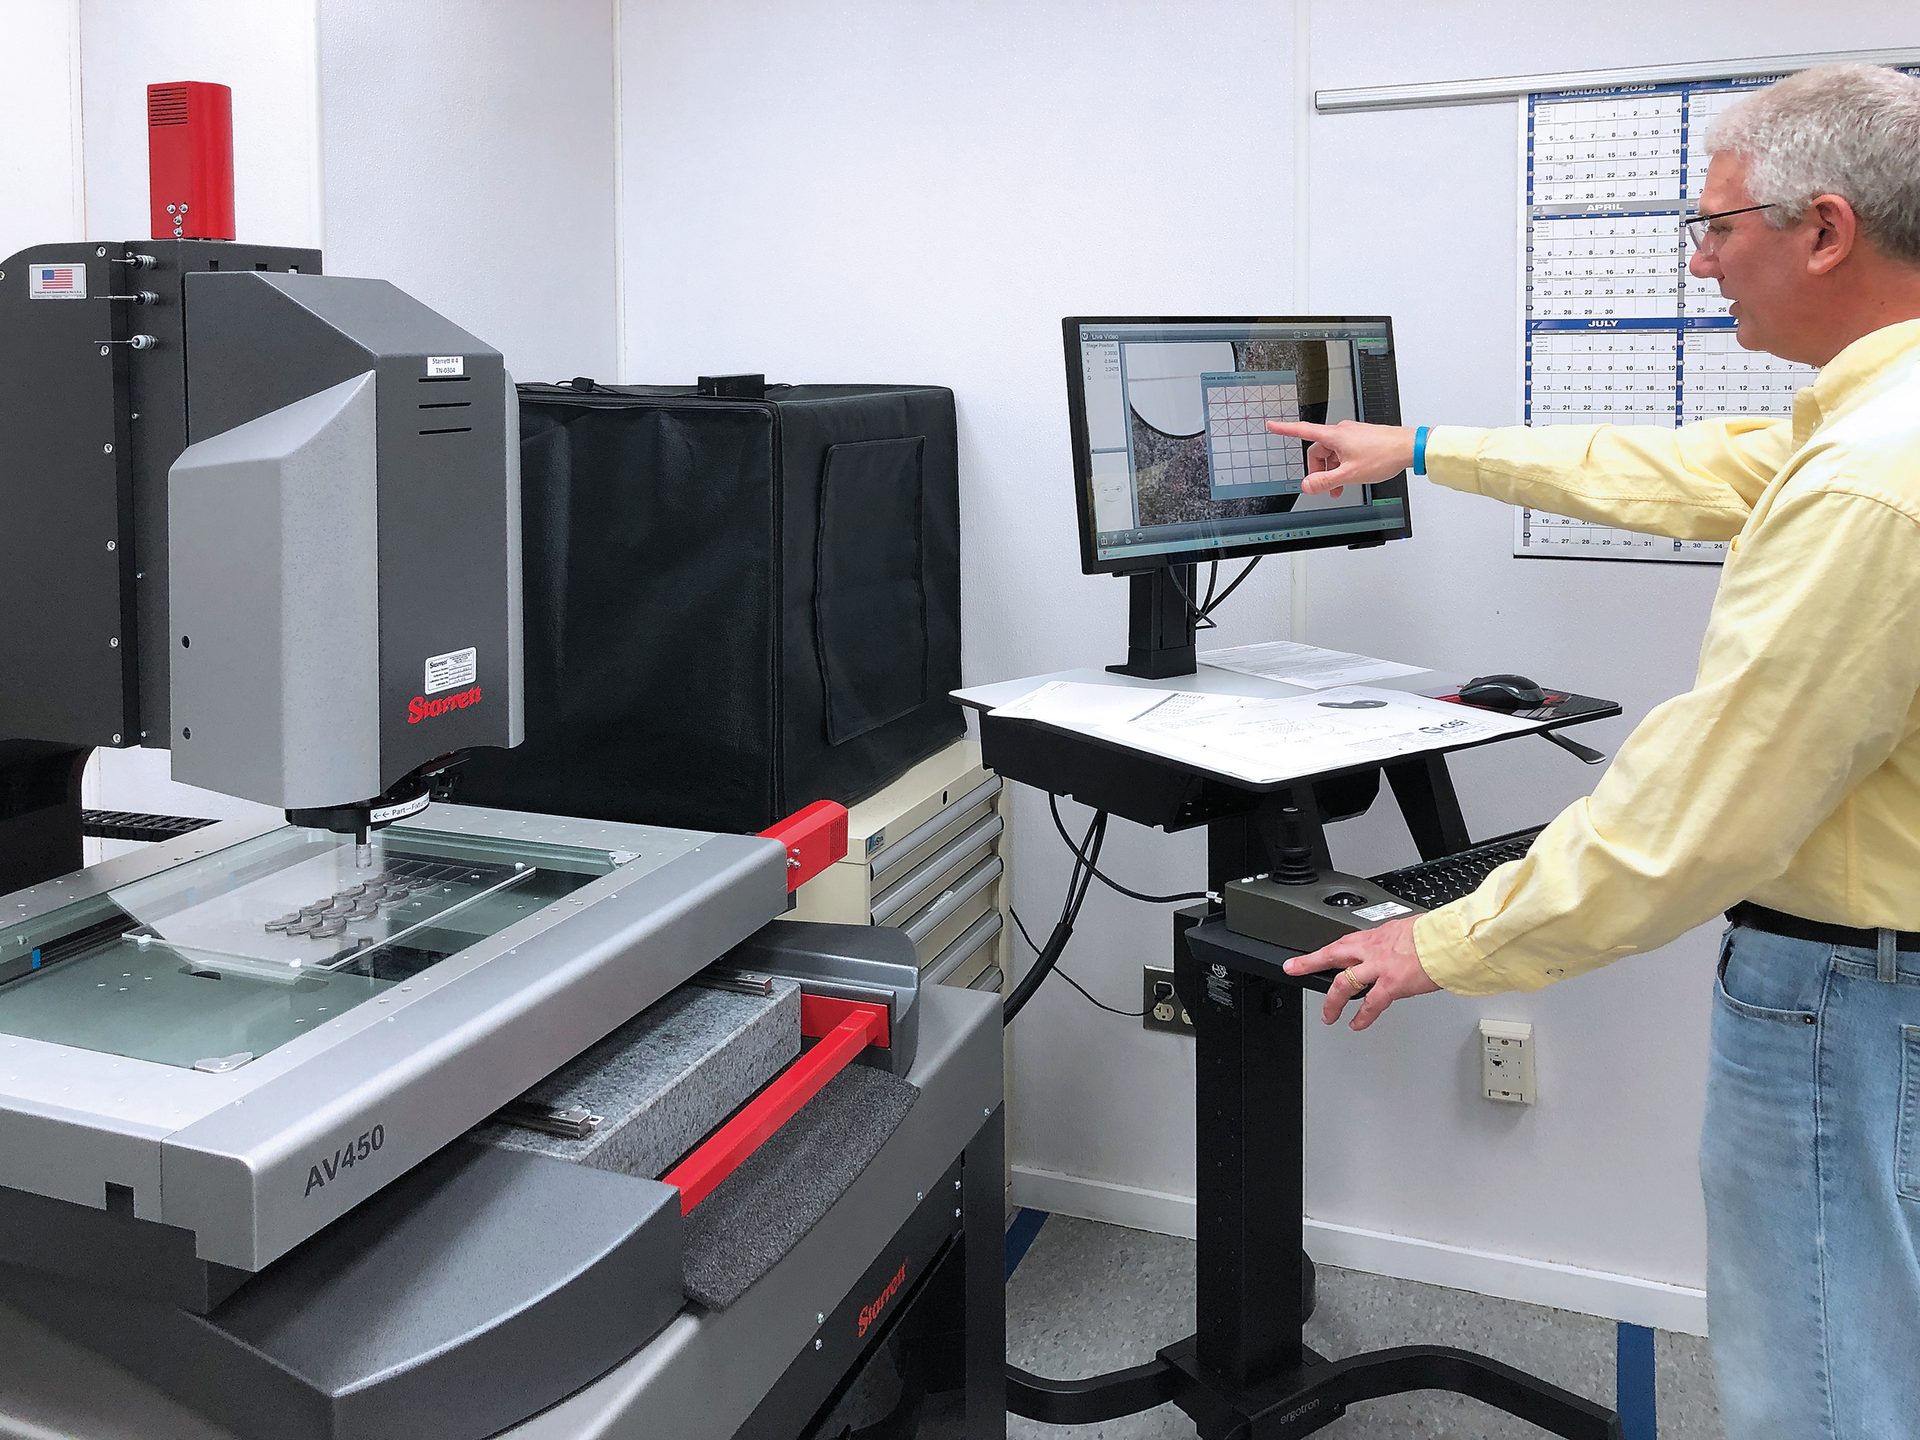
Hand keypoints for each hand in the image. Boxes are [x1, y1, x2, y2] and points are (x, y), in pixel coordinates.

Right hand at [1265, 420, 1417, 497]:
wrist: (1408, 447)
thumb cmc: (1384, 455)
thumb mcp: (1350, 474)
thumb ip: (1326, 481)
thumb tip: (1307, 485)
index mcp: (1334, 436)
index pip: (1303, 430)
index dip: (1285, 429)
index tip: (1272, 426)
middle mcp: (1342, 432)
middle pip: (1319, 451)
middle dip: (1319, 470)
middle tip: (1325, 487)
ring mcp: (1352, 435)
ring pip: (1333, 454)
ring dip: (1333, 471)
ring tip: (1342, 486)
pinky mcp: (1361, 439)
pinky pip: (1344, 452)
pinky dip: (1343, 465)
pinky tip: (1352, 476)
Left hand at [1282, 916, 1438, 1029]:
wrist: (1449, 942)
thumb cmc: (1434, 936)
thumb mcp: (1405, 931)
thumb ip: (1392, 943)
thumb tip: (1391, 949)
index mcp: (1375, 937)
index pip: (1341, 943)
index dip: (1321, 951)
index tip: (1306, 955)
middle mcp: (1372, 950)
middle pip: (1332, 956)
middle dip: (1309, 963)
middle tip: (1295, 969)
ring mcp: (1379, 967)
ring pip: (1343, 984)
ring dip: (1332, 1002)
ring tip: (1328, 1015)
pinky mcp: (1391, 984)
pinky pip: (1370, 1004)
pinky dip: (1362, 1017)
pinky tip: (1356, 1024)